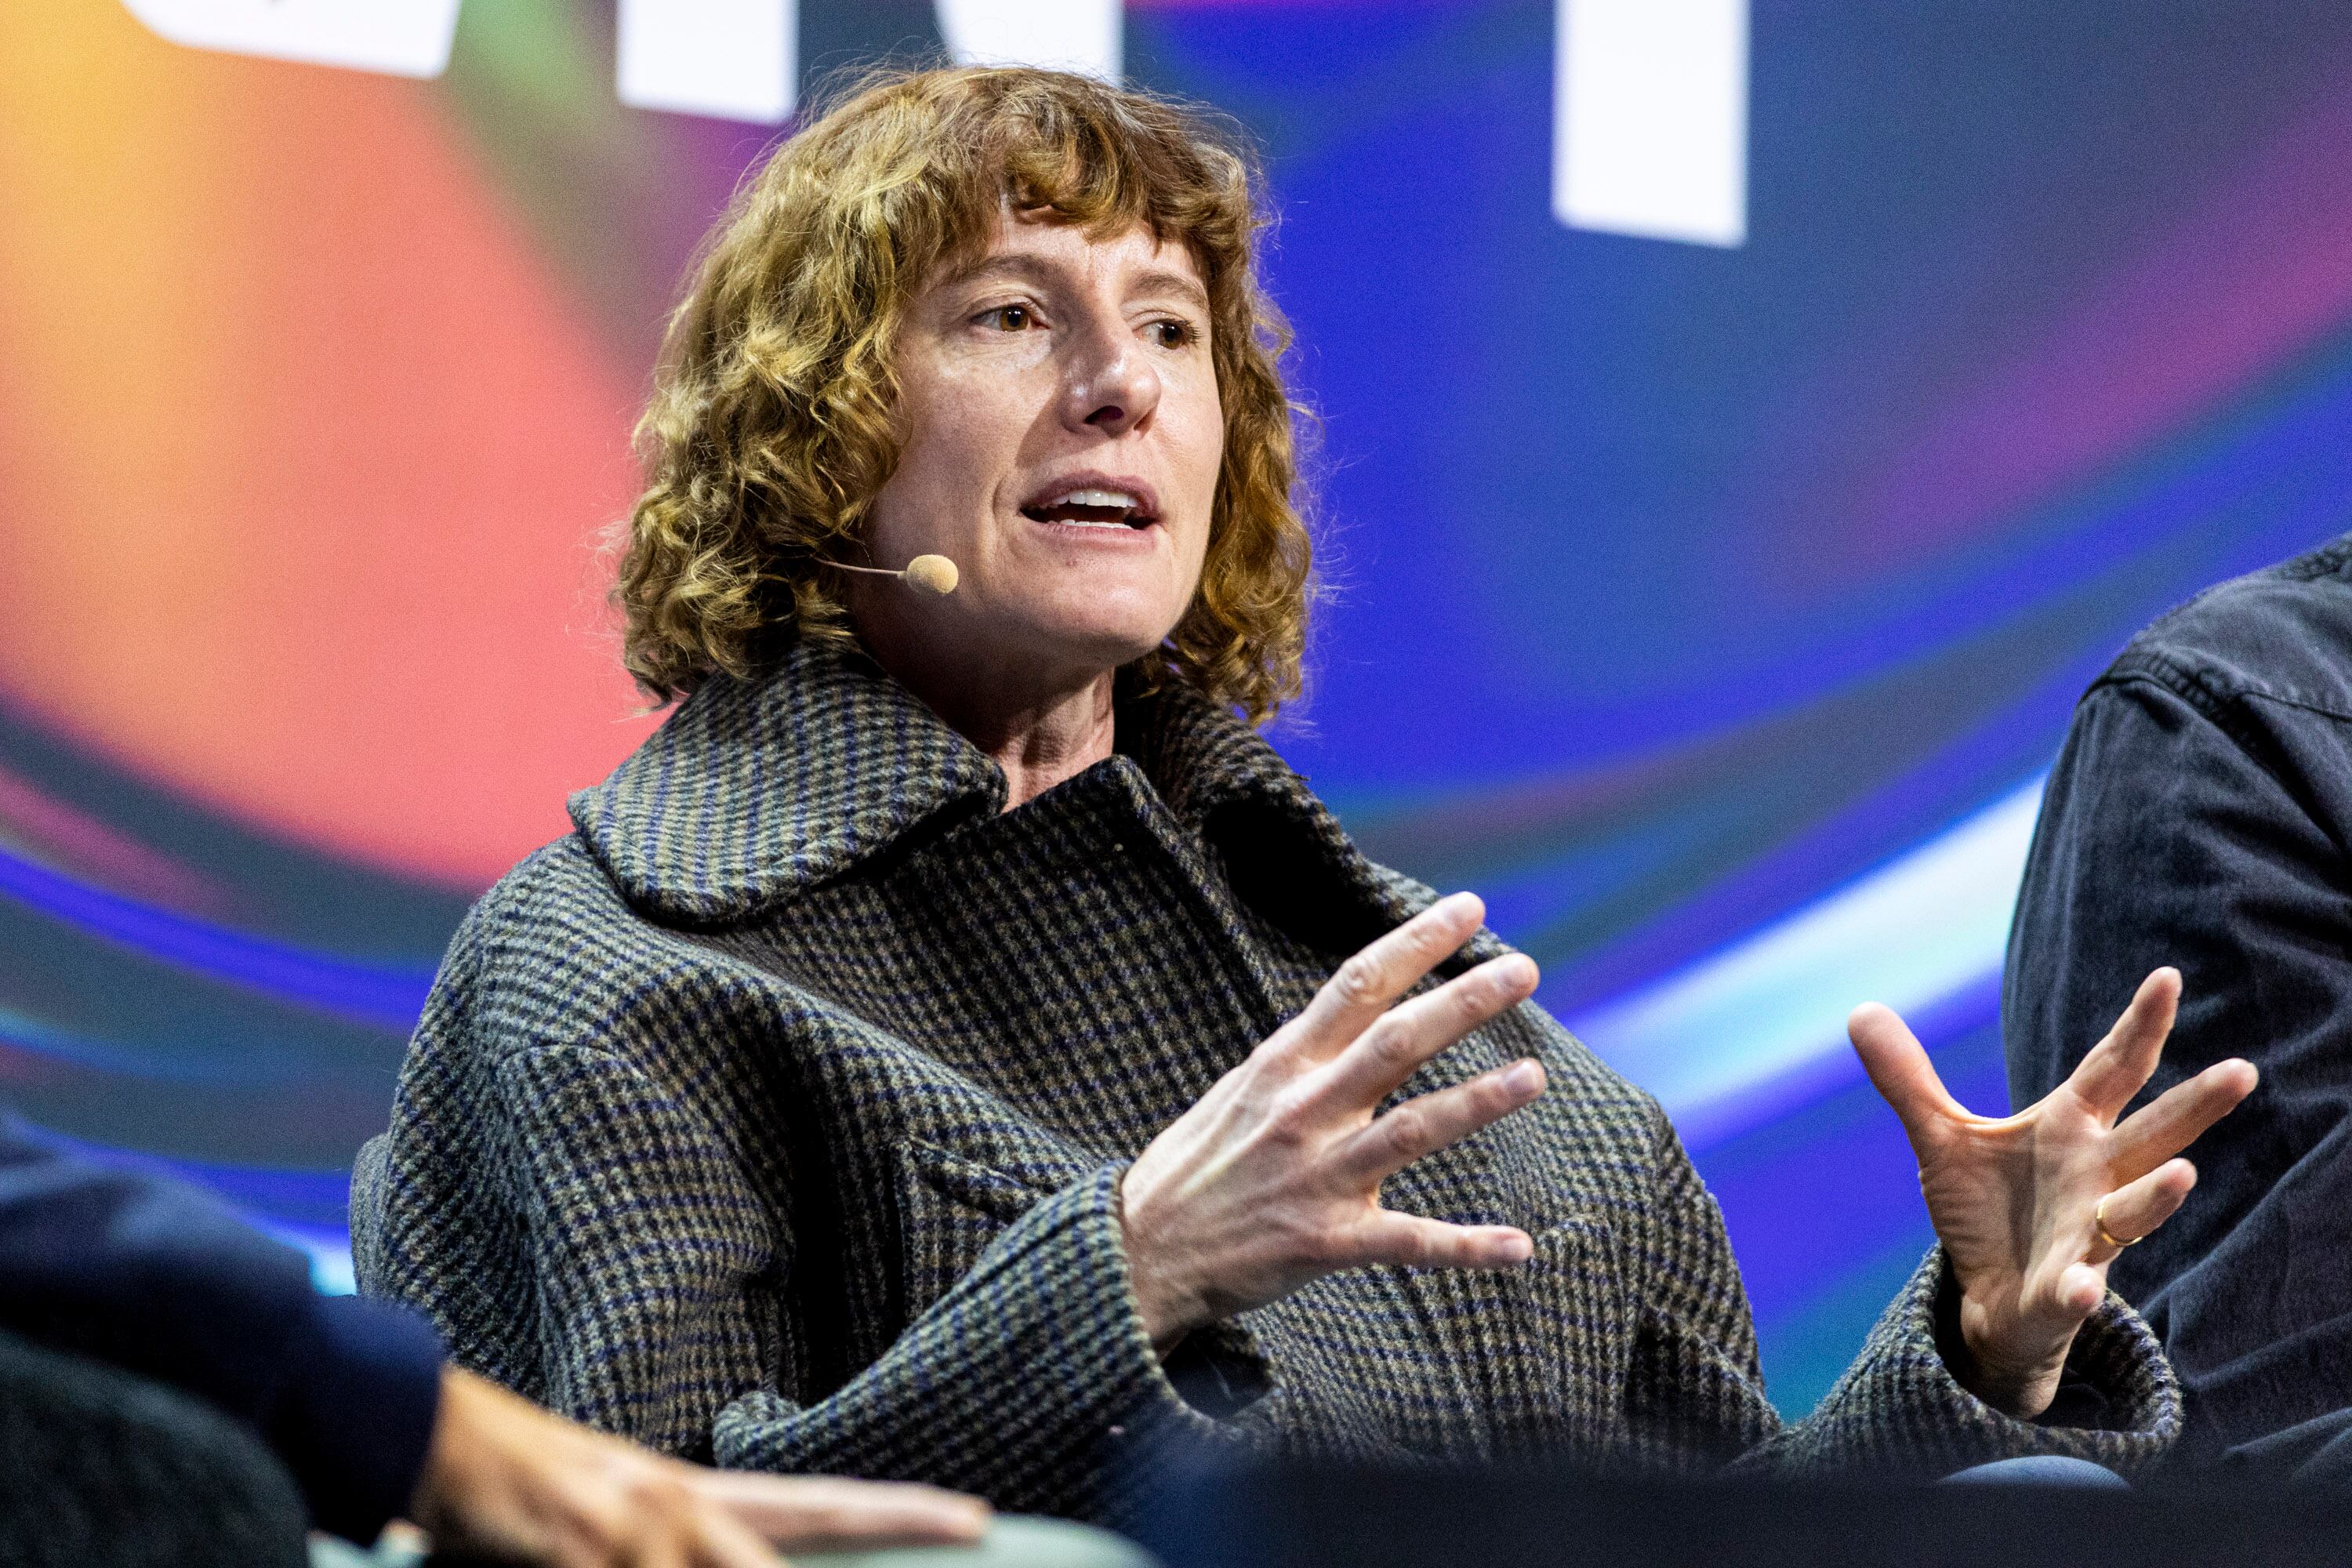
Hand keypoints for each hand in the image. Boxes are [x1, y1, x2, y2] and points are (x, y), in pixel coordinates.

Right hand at [411, 1368, 990, 1566]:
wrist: (424, 1433)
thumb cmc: (513, 1495)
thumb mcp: (606, 1529)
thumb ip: (670, 1553)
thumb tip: (720, 1558)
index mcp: (689, 1497)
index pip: (817, 1504)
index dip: (900, 1512)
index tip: (979, 1516)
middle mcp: (675, 1501)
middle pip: (791, 1538)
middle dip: (865, 1545)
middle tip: (968, 1524)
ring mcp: (629, 1521)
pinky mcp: (579, 1540)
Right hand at [1120, 892, 1547, 1352]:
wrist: (1142, 1250)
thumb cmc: (1200, 1165)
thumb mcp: (1243, 1089)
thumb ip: (1307, 1056)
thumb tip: (1365, 1013)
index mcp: (1284, 1064)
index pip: (1358, 985)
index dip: (1417, 943)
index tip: (1471, 909)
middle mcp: (1304, 1110)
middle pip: (1395, 1043)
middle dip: (1463, 1002)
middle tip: (1525, 971)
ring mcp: (1318, 1175)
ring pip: (1411, 1129)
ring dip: (1476, 1102)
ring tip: (1534, 1076)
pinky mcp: (1327, 1241)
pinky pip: (1409, 1242)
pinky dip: (1467, 1247)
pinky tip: (1519, 1247)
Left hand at [1850, 967, 2256, 1418]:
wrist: (1987, 1296)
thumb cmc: (1986, 1209)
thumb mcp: (1941, 1137)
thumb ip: (1908, 1079)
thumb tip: (1861, 1010)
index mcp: (2070, 1128)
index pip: (2113, 1068)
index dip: (2140, 1025)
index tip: (2168, 978)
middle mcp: (2095, 1175)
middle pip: (2153, 1133)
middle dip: (2195, 1105)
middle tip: (2242, 1069)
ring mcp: (2089, 1234)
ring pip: (2134, 1211)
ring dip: (2158, 1196)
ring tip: (2183, 1173)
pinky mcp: (2067, 1289)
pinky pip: (2078, 1288)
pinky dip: (2080, 1289)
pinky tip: (2083, 1290)